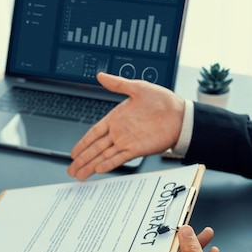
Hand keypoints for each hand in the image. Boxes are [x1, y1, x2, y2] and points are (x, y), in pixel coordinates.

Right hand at [67, 72, 184, 180]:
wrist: (181, 115)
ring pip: (103, 156)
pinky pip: (119, 158)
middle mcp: (119, 132)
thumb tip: (101, 75)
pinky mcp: (137, 150)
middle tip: (71, 170)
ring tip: (79, 175)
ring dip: (90, 166)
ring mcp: (127, 142)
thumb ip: (118, 84)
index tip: (73, 153)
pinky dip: (108, 164)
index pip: (93, 133)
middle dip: (82, 159)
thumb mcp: (138, 87)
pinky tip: (98, 170)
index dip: (82, 143)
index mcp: (116, 118)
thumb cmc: (162, 101)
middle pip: (95, 148)